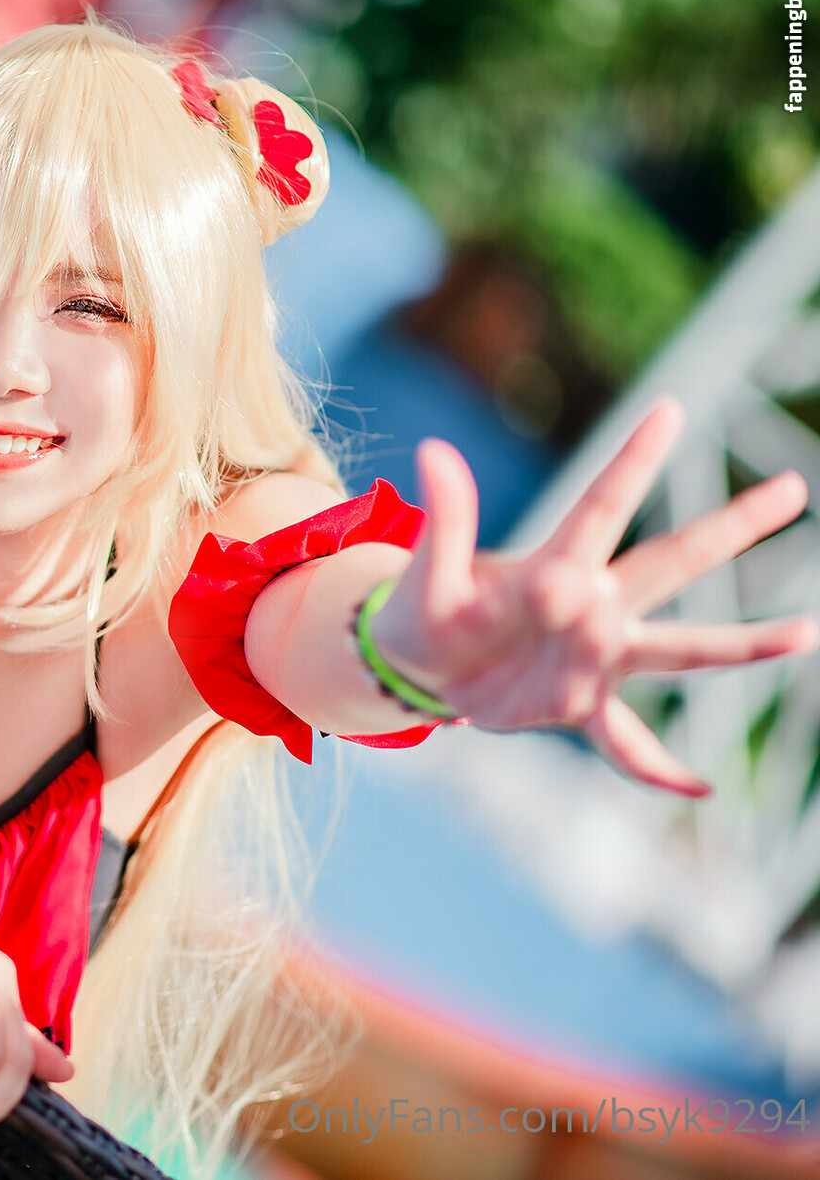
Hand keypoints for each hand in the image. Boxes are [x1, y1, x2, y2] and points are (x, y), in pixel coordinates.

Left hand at [374, 397, 816, 795]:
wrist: (417, 667)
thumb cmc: (423, 610)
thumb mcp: (425, 573)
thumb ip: (445, 521)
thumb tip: (433, 449)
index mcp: (554, 565)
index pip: (600, 507)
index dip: (631, 461)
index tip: (668, 409)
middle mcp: (593, 605)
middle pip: (671, 561)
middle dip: (731, 528)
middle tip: (791, 487)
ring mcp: (595, 657)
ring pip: (680, 648)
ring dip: (741, 644)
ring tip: (809, 631)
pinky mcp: (580, 704)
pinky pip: (628, 742)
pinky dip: (659, 768)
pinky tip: (699, 788)